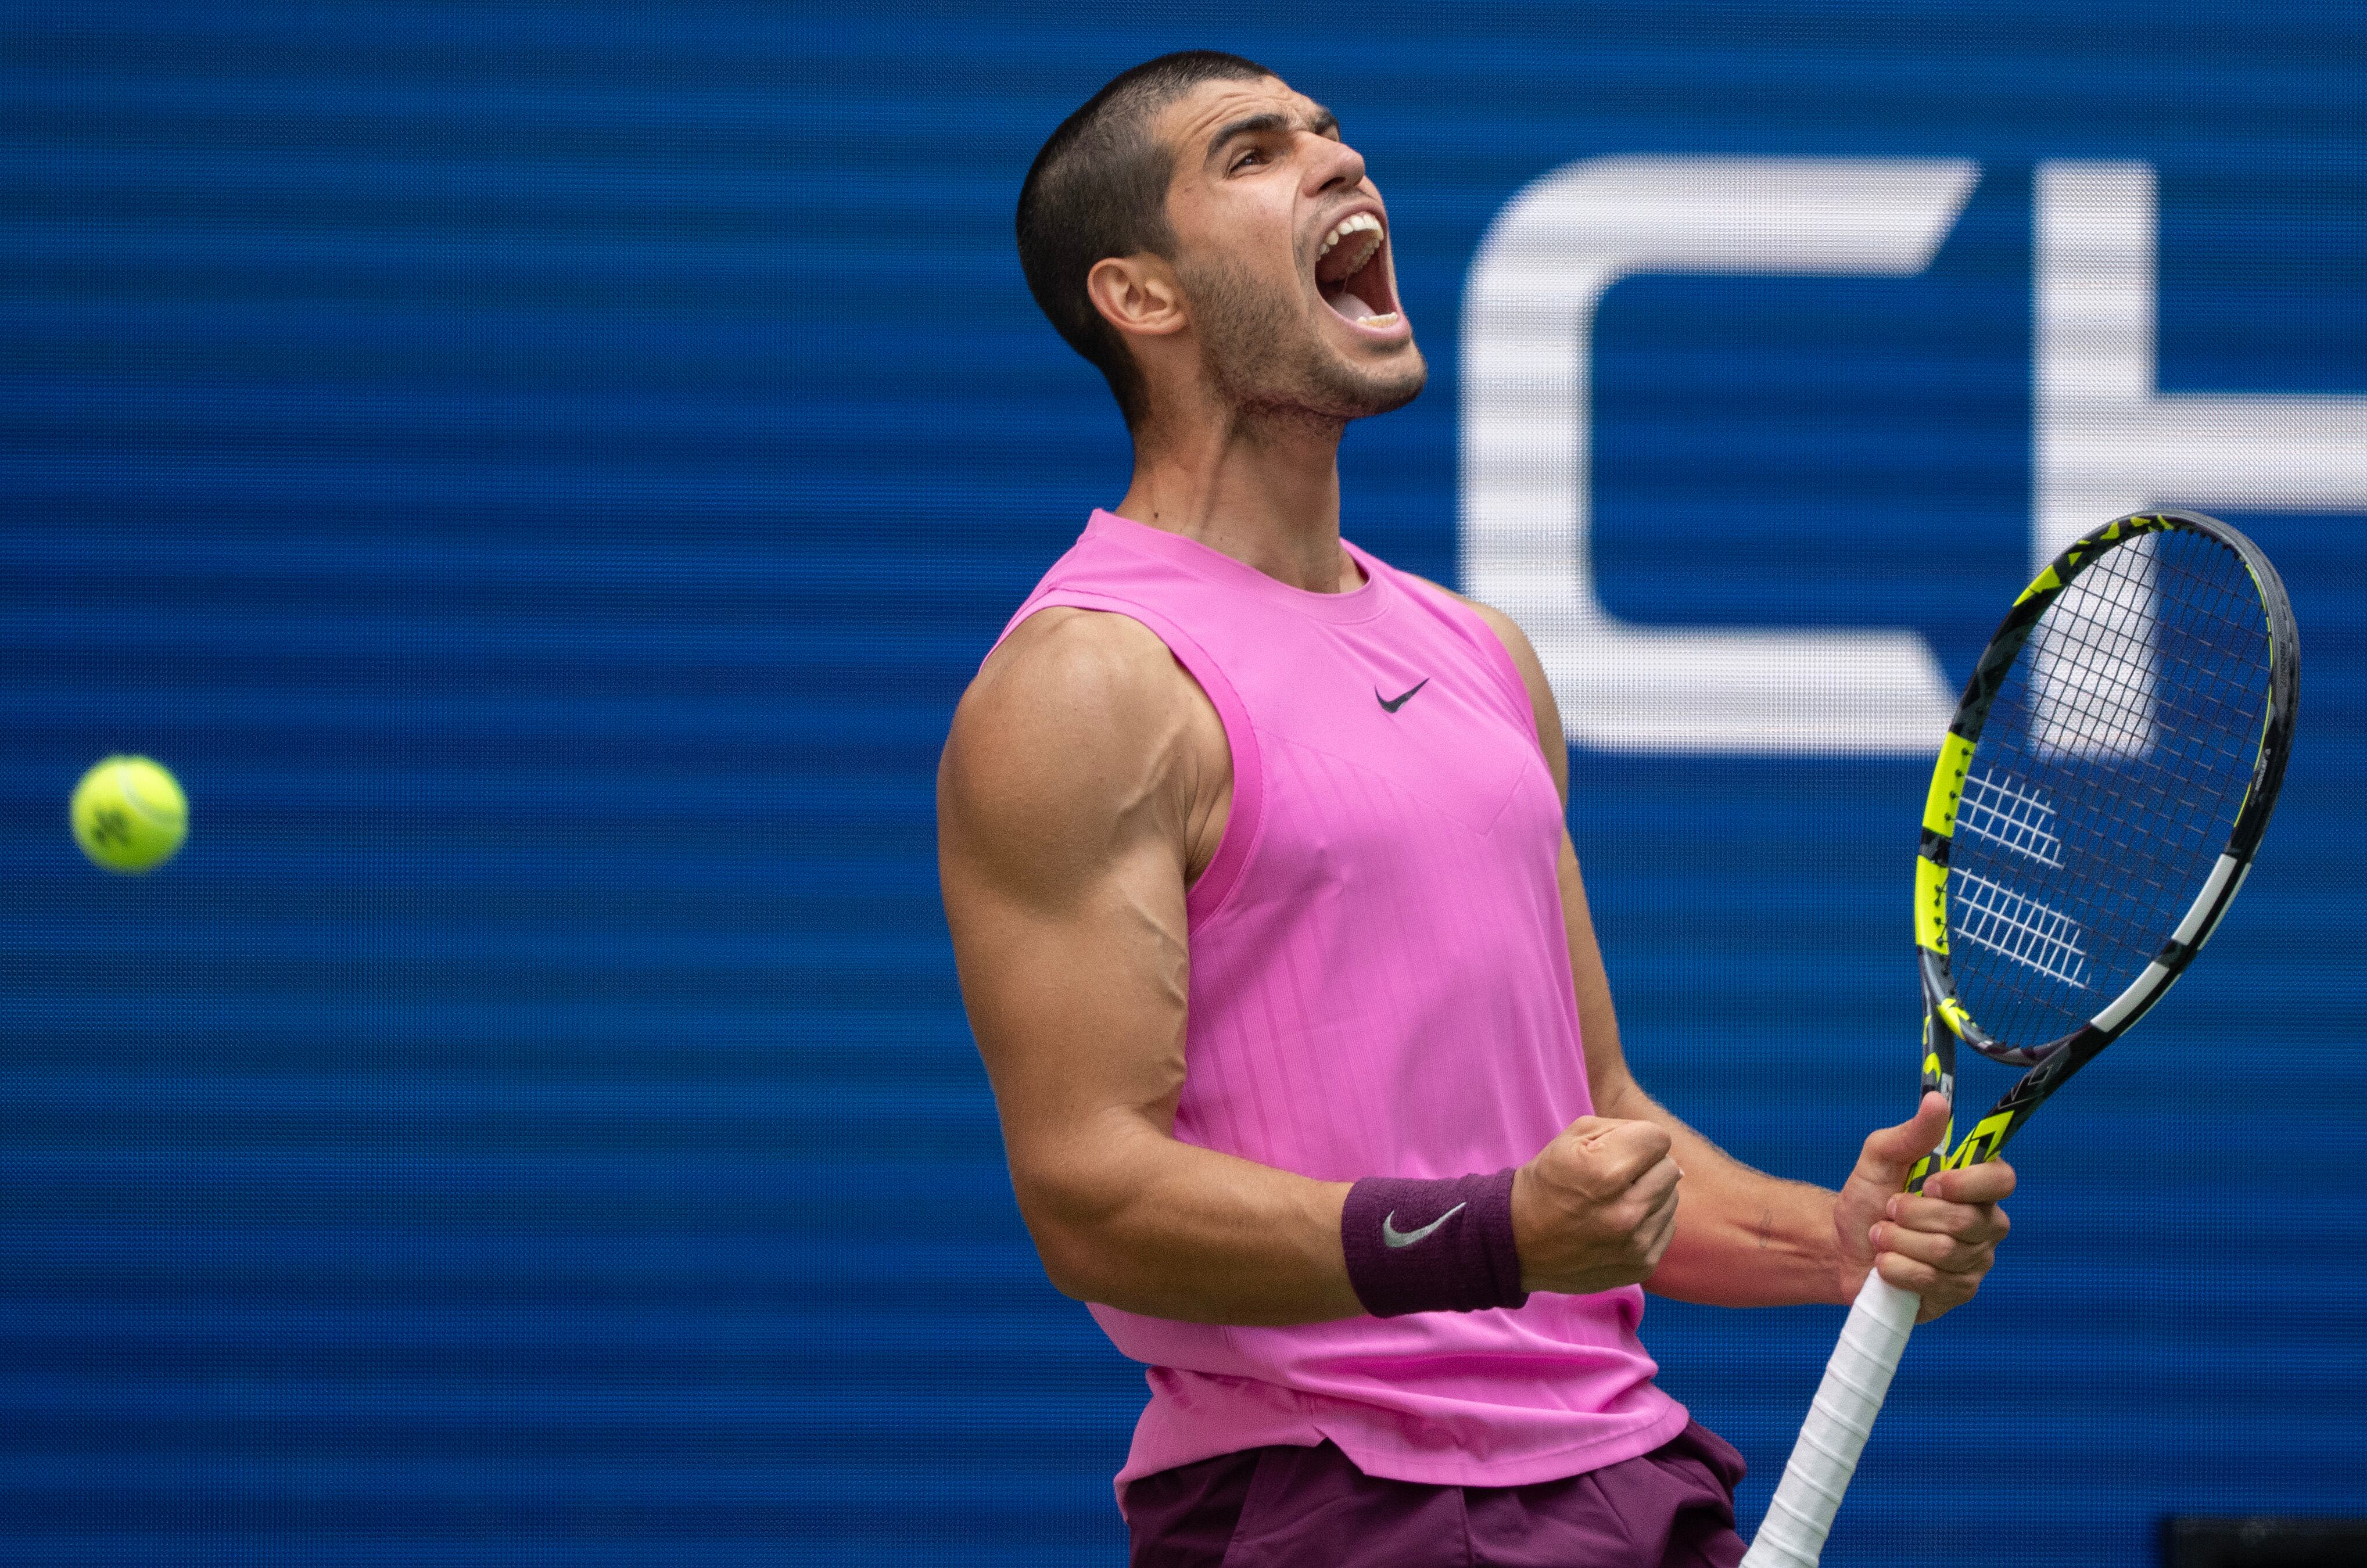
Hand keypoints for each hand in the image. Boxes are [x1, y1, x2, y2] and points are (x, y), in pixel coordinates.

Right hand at [1511, 1116, 1684, 1294]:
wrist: (1518, 1242)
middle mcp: (1626, 1210)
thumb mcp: (1571, 1138)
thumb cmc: (1546, 1183)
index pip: (1658, 1138)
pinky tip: (1620, 1223)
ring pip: (1672, 1198)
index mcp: (1606, 1172)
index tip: (1619, 1150)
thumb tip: (1662, 1146)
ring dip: (1649, 1194)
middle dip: (1646, 1165)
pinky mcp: (1642, 1266)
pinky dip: (1649, 1221)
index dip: (1638, 1138)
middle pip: (1670, 1168)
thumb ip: (1621, 1128)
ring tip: (1616, 1200)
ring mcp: (1636, 1243)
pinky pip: (1667, 1227)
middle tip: (1616, 1176)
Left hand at [1833, 1092, 2014, 1322]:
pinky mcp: (1957, 1293)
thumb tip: (1937, 1100)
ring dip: (1898, 1241)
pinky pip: (1932, 1282)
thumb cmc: (1868, 1198)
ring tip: (1881, 1235)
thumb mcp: (1879, 1157)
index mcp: (1975, 1187)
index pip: (2002, 1180)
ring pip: (1944, 1252)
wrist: (1842, 1246)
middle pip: (1965, 1221)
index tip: (1930, 1183)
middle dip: (1912, 1215)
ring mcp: (1974, 1262)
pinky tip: (1885, 1263)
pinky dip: (1896, 1269)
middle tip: (1889, 1209)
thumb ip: (1911, 1133)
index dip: (1968, 1183)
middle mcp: (1985, 1224)